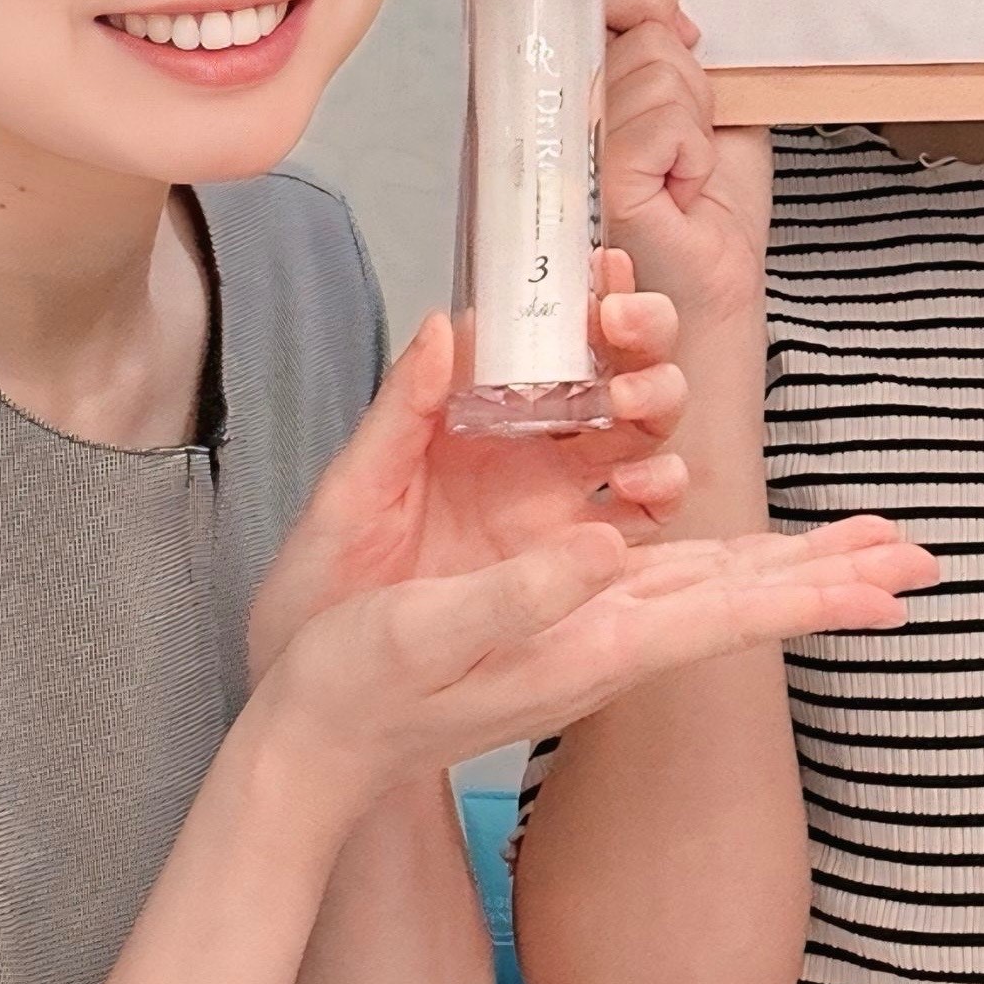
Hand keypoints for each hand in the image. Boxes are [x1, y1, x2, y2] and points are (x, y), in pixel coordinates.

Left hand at [250, 300, 687, 679]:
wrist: (324, 708)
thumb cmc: (321, 593)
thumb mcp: (349, 497)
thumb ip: (400, 412)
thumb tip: (442, 325)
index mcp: (473, 424)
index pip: (549, 343)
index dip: (589, 303)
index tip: (604, 275)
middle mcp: (527, 458)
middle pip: (614, 381)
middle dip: (642, 346)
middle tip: (625, 341)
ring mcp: (557, 513)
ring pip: (639, 441)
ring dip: (656, 412)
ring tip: (633, 411)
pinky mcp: (576, 571)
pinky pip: (641, 524)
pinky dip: (662, 492)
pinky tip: (648, 490)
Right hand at [259, 513, 940, 819]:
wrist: (315, 750)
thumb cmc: (357, 688)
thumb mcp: (427, 631)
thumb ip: (517, 590)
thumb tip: (610, 544)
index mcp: (594, 641)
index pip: (731, 612)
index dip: (817, 594)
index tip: (898, 589)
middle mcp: (610, 634)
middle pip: (749, 595)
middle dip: (838, 572)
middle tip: (927, 556)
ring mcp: (592, 626)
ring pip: (720, 583)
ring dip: (800, 562)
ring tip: (873, 542)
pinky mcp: (564, 611)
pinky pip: (670, 575)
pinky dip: (732, 557)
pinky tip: (755, 547)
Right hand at [604, 0, 771, 331]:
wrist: (713, 290)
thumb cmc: (708, 210)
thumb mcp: (705, 108)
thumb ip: (676, 57)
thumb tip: (664, 13)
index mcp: (585, 90)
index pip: (596, 7)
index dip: (639, 1)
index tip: (676, 27)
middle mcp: (566, 115)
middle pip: (639, 36)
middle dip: (689, 83)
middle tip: (686, 144)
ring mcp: (576, 147)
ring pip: (656, 74)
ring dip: (695, 124)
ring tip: (683, 172)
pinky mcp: (601, 181)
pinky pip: (662, 125)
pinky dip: (693, 154)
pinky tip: (682, 191)